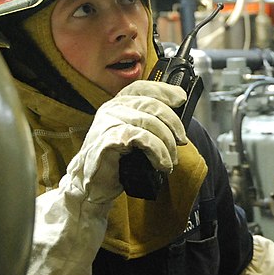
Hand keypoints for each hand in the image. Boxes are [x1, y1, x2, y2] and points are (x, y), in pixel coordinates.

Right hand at [65, 81, 187, 203]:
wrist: (91, 186)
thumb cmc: (114, 162)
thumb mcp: (135, 137)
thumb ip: (149, 124)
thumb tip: (177, 123)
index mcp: (118, 105)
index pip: (142, 88)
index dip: (164, 90)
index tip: (181, 98)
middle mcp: (112, 109)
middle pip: (151, 104)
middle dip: (173, 123)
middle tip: (181, 141)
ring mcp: (108, 123)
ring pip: (149, 122)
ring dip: (167, 143)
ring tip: (170, 160)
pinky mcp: (108, 140)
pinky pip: (142, 138)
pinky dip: (158, 151)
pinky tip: (161, 164)